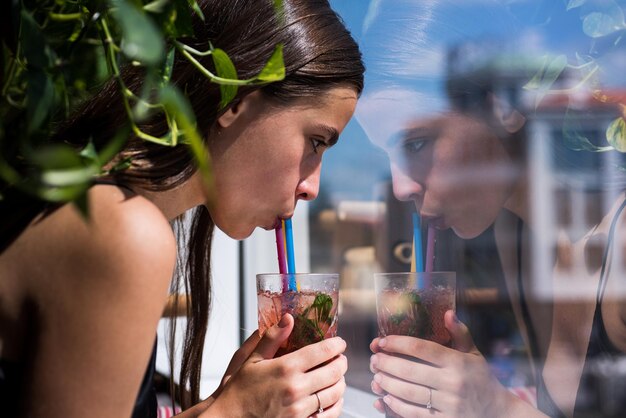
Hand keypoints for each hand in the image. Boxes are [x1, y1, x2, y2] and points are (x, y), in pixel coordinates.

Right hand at [206, 314, 346, 416]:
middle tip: (340, 358)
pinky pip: (330, 414)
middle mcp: (296, 388)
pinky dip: (336, 404)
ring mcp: (300, 409)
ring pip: (335, 392)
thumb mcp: (251, 359)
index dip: (336, 345)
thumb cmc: (239, 391)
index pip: (323, 352)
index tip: (339, 342)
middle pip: (334, 371)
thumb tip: (289, 318)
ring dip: (340, 381)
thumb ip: (272, 338)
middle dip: (341, 362)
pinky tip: (332, 397)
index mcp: (286, 368)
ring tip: (337, 376)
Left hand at [369, 310, 510, 417]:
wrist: (497, 412)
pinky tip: (386, 397)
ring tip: (377, 376)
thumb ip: (459, 333)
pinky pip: (414, 413)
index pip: (421, 348)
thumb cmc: (481, 379)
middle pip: (409, 370)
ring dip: (387, 383)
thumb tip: (447, 312)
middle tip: (375, 359)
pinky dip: (396, 405)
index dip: (398, 343)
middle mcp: (453, 383)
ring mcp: (449, 404)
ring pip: (408, 392)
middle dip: (386, 363)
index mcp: (458, 362)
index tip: (382, 341)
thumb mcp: (473, 354)